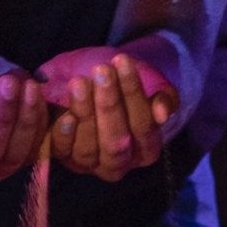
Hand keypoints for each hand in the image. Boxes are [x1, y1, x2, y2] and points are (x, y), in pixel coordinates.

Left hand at [37, 48, 169, 180]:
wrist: (92, 91)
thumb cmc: (125, 90)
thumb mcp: (151, 89)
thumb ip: (164, 98)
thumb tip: (161, 112)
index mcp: (146, 150)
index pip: (143, 125)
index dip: (133, 93)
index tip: (122, 61)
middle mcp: (120, 163)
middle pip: (116, 140)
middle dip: (109, 104)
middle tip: (101, 71)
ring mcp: (90, 164)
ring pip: (89, 147)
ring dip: (85, 113)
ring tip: (79, 83)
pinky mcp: (65, 159)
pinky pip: (63, 151)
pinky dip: (65, 134)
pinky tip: (65, 115)